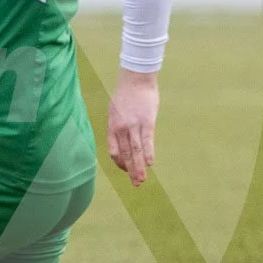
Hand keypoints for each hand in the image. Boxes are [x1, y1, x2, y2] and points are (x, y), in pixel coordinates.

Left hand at [107, 68, 158, 186]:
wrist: (135, 78)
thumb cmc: (125, 94)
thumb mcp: (115, 110)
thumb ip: (118, 126)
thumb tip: (122, 138)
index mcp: (112, 126)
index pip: (114, 150)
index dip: (120, 163)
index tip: (126, 170)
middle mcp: (121, 129)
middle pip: (125, 154)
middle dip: (130, 171)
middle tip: (136, 184)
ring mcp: (134, 126)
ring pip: (135, 151)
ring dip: (138, 168)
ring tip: (141, 180)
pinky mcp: (147, 122)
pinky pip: (147, 141)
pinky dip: (148, 153)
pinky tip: (149, 164)